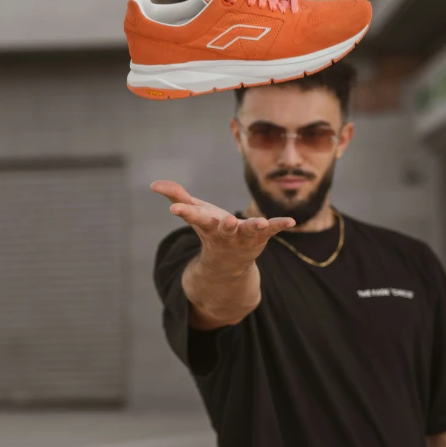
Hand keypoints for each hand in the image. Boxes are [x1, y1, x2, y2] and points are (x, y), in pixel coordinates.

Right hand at [150, 180, 294, 271]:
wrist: (229, 262)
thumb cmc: (210, 231)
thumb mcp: (194, 213)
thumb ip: (177, 196)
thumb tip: (154, 184)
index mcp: (207, 225)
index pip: (193, 217)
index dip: (184, 212)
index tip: (173, 209)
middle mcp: (225, 233)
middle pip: (223, 229)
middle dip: (225, 226)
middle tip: (225, 221)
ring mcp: (244, 236)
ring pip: (249, 232)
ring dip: (254, 228)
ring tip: (260, 223)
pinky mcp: (261, 236)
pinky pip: (272, 230)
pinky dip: (281, 225)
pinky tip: (291, 221)